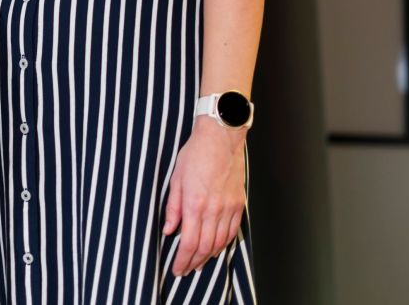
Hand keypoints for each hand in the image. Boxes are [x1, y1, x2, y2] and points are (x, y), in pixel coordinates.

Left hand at [162, 117, 247, 275]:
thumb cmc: (195, 154)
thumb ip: (173, 207)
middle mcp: (214, 210)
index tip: (176, 268)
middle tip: (185, 270)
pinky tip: (215, 248)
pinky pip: (232, 232)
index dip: (182, 260)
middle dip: (193, 263)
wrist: (220, 139)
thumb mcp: (175, 178)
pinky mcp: (239, 204)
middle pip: (204, 247)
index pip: (189, 243)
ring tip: (198, 264)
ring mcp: (229, 208)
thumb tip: (169, 229)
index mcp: (194, 204)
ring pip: (219, 243)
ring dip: (208, 257)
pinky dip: (223, 244)